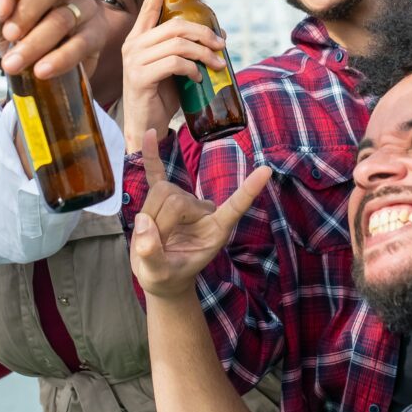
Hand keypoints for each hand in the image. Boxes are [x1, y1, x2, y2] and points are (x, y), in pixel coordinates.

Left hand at [0, 0, 109, 79]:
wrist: (42, 74)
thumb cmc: (17, 39)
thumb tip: (4, 5)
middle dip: (27, 11)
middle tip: (7, 35)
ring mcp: (86, 7)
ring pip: (61, 19)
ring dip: (34, 43)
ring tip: (11, 63)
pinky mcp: (98, 34)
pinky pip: (79, 43)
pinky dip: (57, 58)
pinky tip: (40, 70)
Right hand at [120, 0, 229, 150]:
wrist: (145, 126)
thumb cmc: (161, 96)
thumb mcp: (175, 69)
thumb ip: (187, 51)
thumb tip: (220, 36)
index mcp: (139, 39)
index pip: (148, 8)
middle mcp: (133, 45)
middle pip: (175, 26)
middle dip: (204, 33)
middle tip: (222, 45)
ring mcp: (135, 61)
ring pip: (178, 44)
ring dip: (204, 53)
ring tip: (217, 64)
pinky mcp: (140, 77)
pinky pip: (174, 63)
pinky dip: (193, 69)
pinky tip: (199, 78)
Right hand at [130, 129, 271, 298]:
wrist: (160, 276)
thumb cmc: (166, 277)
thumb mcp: (159, 275)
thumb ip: (153, 254)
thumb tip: (144, 223)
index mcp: (216, 230)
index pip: (235, 206)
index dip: (248, 190)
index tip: (266, 170)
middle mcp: (204, 211)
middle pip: (177, 199)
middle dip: (159, 222)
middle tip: (156, 245)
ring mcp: (184, 202)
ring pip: (162, 191)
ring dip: (149, 214)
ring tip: (153, 235)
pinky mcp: (164, 197)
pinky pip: (156, 172)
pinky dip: (151, 155)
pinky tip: (149, 134)